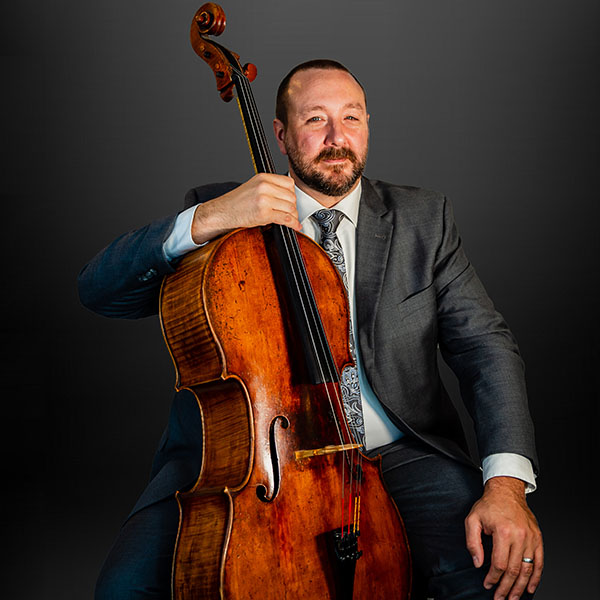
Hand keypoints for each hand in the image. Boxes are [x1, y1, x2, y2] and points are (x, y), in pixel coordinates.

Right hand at [190, 173, 299, 243]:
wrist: (222, 212)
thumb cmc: (238, 202)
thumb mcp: (255, 187)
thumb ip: (271, 188)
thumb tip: (290, 198)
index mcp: (263, 177)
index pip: (289, 183)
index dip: (292, 194)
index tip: (290, 201)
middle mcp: (264, 186)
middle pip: (291, 196)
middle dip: (293, 207)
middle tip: (290, 213)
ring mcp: (264, 199)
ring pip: (290, 207)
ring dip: (293, 216)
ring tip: (290, 220)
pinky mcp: (264, 213)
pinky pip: (285, 218)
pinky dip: (292, 223)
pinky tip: (294, 226)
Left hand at [465, 476, 542, 598]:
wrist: (506, 491)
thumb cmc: (489, 505)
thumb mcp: (472, 519)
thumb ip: (472, 542)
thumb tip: (477, 563)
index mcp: (503, 532)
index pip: (499, 564)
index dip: (493, 578)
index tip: (488, 585)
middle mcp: (520, 536)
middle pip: (514, 570)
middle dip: (506, 588)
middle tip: (500, 599)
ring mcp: (531, 538)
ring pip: (527, 570)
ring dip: (521, 588)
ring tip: (513, 598)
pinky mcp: (538, 538)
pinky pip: (539, 562)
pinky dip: (536, 578)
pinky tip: (530, 588)